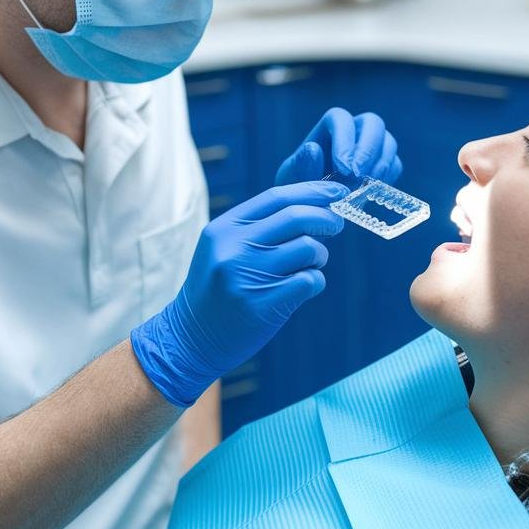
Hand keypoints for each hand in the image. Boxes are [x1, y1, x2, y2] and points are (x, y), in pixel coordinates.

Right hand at [130, 181, 347, 407]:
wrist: (191, 338)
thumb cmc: (219, 288)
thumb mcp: (226, 248)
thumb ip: (261, 225)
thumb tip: (314, 202)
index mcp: (224, 228)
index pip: (277, 197)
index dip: (312, 191)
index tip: (336, 191)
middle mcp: (233, 248)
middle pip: (296, 217)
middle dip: (326, 218)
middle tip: (335, 224)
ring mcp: (247, 276)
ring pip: (308, 249)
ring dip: (320, 255)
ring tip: (310, 264)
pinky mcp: (262, 304)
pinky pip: (309, 281)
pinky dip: (315, 281)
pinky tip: (303, 287)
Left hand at [275, 108, 402, 185]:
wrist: (313, 206)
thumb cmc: (299, 187)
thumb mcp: (292, 179)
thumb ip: (302, 166)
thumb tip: (314, 148)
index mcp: (329, 126)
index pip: (341, 119)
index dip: (345, 140)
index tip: (343, 169)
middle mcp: (354, 130)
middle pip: (373, 123)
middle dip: (368, 150)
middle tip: (359, 177)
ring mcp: (373, 146)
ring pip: (388, 143)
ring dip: (379, 166)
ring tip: (363, 189)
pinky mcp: (385, 164)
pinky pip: (395, 165)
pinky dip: (387, 179)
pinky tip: (369, 193)